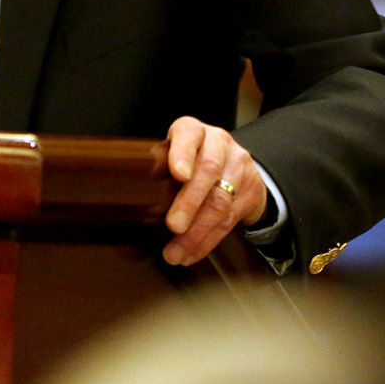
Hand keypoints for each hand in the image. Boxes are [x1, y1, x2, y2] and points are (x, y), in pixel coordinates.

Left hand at [160, 116, 268, 265]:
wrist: (233, 165)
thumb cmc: (190, 163)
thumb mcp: (173, 156)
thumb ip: (158, 170)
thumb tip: (132, 203)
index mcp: (193, 131)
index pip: (189, 134)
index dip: (183, 154)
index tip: (178, 174)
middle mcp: (218, 143)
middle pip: (208, 171)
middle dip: (189, 203)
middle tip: (173, 226)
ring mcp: (238, 165)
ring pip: (220, 200)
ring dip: (197, 232)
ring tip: (176, 252)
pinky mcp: (252, 190)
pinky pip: (230, 219)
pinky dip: (208, 240)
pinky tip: (192, 252)